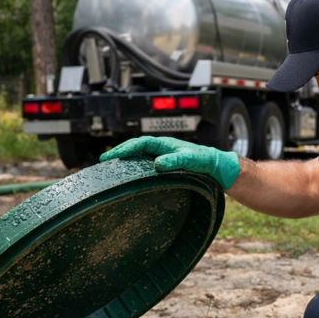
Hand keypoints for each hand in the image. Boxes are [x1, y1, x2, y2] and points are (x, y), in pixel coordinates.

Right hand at [100, 136, 240, 189]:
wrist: (214, 165)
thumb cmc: (204, 160)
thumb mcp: (190, 160)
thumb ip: (175, 161)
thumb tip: (157, 164)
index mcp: (164, 144)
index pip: (140, 143)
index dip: (125, 148)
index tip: (112, 156)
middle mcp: (161, 148)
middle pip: (135, 148)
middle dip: (119, 153)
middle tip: (103, 160)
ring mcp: (161, 156)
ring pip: (139, 155)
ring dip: (125, 159)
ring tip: (110, 166)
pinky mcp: (164, 164)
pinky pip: (145, 163)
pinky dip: (134, 167)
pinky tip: (128, 174)